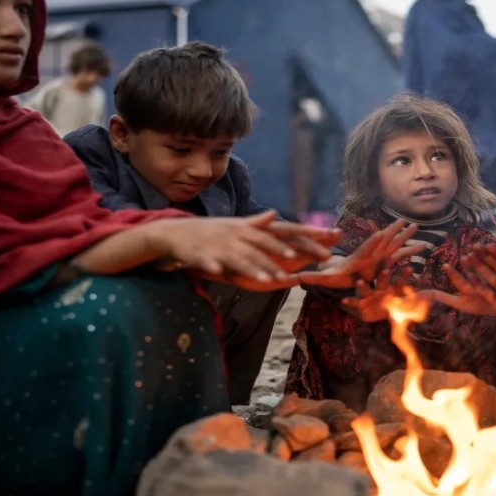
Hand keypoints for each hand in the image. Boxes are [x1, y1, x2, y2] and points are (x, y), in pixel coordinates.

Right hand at [152, 211, 334, 282]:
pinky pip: (210, 262)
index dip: (300, 234)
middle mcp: (236, 234)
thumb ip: (257, 224)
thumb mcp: (235, 226)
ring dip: (253, 267)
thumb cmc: (209, 231)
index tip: (321, 237)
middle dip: (279, 252)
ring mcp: (219, 244)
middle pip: (261, 244)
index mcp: (247, 228)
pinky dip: (215, 267)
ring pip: (239, 257)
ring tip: (269, 280)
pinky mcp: (201, 255)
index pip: (279, 230)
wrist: (175, 233)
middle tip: (296, 262)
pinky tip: (221, 274)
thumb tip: (276, 215)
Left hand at [297, 221, 419, 288]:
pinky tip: (422, 246)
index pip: (364, 250)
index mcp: (355, 260)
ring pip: (393, 245)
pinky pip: (398, 256)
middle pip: (382, 242)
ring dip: (404, 237)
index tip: (380, 233)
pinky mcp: (382, 262)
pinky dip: (409, 251)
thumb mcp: (321, 278)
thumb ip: (312, 278)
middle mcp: (368, 255)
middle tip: (406, 221)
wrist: (333, 272)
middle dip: (394, 232)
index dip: (372, 243)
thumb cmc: (328, 275)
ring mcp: (377, 257)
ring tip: (417, 226)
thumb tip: (297, 277)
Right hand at [342, 266, 414, 322]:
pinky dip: (349, 302)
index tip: (410, 269)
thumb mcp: (405, 306)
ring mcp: (370, 295)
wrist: (376, 314)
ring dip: (363, 286)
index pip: (400, 281)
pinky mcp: (361, 304)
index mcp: (392, 289)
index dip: (404, 276)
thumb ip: (416, 303)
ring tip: (360, 282)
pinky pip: (355, 303)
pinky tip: (343, 301)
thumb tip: (431, 298)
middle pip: (382, 282)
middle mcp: (380, 289)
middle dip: (384, 277)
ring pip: (366, 289)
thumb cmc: (391, 306)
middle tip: (387, 271)